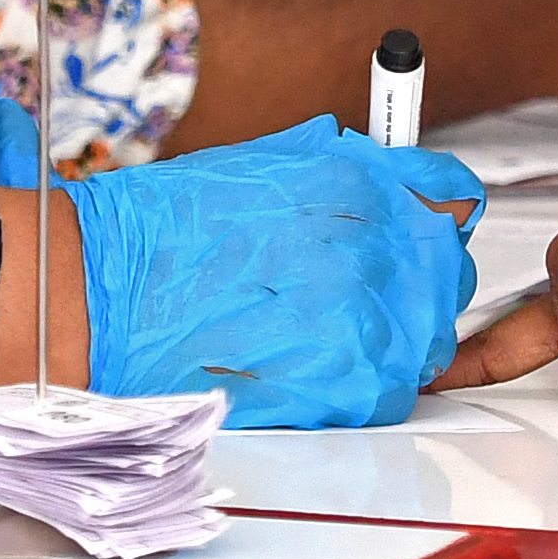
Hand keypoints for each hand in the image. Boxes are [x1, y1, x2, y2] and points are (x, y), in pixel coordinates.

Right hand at [74, 119, 483, 427]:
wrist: (103, 299)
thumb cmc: (166, 232)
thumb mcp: (271, 166)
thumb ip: (358, 174)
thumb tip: (415, 185)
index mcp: (362, 186)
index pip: (454, 198)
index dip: (428, 216)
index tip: (411, 230)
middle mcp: (379, 252)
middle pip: (448, 275)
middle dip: (411, 279)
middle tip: (343, 287)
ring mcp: (371, 326)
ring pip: (426, 339)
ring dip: (388, 335)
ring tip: (312, 326)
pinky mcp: (352, 392)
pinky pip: (392, 389)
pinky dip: (360, 382)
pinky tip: (302, 360)